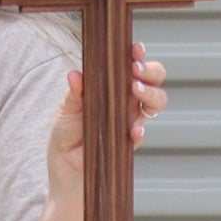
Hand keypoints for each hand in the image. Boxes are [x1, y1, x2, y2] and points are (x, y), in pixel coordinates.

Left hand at [44, 43, 170, 193]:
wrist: (64, 171)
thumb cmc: (65, 138)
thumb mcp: (65, 112)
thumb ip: (73, 94)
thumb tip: (75, 74)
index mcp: (113, 88)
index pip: (133, 66)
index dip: (138, 55)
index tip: (134, 49)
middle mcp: (127, 102)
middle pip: (154, 79)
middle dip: (151, 71)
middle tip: (135, 72)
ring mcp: (130, 121)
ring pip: (156, 102)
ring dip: (151, 94)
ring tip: (135, 91)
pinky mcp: (128, 143)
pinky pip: (141, 134)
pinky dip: (139, 129)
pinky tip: (132, 129)